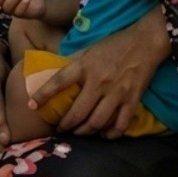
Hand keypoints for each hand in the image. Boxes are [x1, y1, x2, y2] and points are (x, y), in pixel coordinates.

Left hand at [28, 10, 168, 137]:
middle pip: (77, 112)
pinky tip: (103, 135)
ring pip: (96, 122)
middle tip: (60, 129)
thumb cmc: (115, 44)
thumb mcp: (89, 49)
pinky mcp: (131, 100)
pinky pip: (120, 124)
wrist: (146, 42)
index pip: (58, 81)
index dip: (43, 94)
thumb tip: (53, 73)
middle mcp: (98, 81)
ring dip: (84, 132)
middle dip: (66, 125)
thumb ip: (73, 62)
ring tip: (78, 133)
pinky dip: (110, 134)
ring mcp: (116, 93)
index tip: (32, 105)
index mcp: (85, 66)